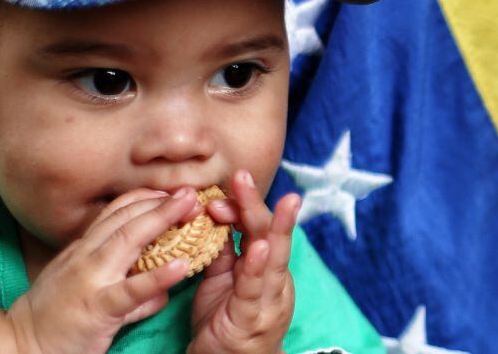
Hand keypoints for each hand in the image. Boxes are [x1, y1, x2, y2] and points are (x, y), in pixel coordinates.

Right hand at [6, 188, 199, 353]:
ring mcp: (91, 279)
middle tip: (190, 193)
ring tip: (190, 209)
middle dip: (160, 202)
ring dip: (161, 220)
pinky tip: (182, 267)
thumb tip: (159, 294)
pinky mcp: (98, 307)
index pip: (115, 213)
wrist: (20, 344)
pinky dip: (158, 277)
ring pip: (127, 240)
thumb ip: (124, 288)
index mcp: (83, 250)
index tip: (170, 192)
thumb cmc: (53, 319)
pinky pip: (131, 290)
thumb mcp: (86, 292)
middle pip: (126, 218)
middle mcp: (86, 256)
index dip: (145, 198)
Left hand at [186, 170, 300, 353]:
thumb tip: (215, 215)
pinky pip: (254, 290)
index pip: (257, 228)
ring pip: (273, 259)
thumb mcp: (221, 280)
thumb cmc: (226, 322)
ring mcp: (267, 301)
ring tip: (282, 202)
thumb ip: (223, 251)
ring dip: (274, 228)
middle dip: (259, 204)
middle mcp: (273, 281)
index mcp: (265, 269)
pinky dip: (257, 267)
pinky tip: (258, 248)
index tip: (227, 185)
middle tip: (244, 174)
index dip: (244, 204)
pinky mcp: (251, 320)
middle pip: (269, 236)